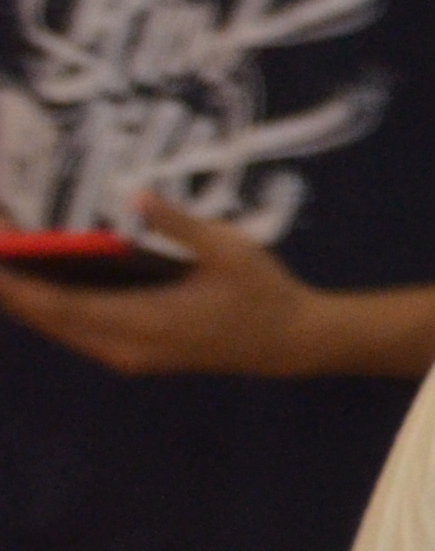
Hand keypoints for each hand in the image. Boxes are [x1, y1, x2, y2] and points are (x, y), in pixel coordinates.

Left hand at [0, 197, 329, 379]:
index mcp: (146, 322)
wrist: (290, 342)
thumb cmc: (264, 293)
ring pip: (58, 328)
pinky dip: (51, 305)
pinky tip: (41, 278)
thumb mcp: (230, 250)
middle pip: (48, 320)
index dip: (18, 284)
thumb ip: (179, 225)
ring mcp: (128, 355)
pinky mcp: (133, 354)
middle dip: (11, 286)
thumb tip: (135, 195)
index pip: (62, 305)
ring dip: (28, 296)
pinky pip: (76, 331)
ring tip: (6, 257)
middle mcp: (126, 347)